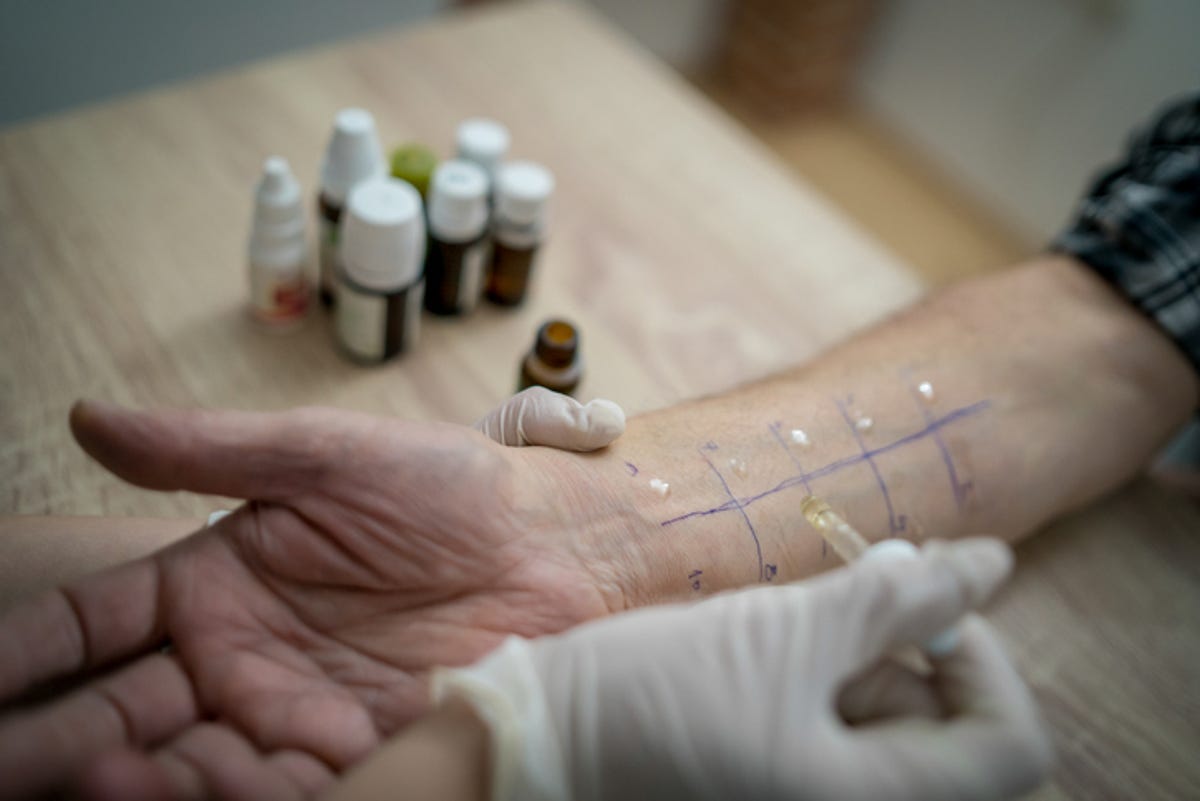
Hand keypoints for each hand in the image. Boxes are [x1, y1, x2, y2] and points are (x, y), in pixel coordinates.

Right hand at [0, 397, 627, 799]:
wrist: (552, 540)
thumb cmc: (445, 485)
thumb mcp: (321, 456)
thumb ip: (207, 451)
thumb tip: (87, 417)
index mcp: (213, 581)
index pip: (92, 624)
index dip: (24, 651)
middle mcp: (238, 656)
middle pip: (122, 713)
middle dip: (55, 745)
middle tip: (9, 765)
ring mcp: (293, 710)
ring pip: (192, 764)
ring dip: (143, 781)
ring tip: (102, 777)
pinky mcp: (358, 750)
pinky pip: (288, 788)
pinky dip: (245, 795)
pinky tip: (212, 785)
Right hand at [435, 538, 1051, 800]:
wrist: (534, 746)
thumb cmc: (650, 701)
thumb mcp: (779, 637)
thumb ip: (894, 600)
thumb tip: (990, 562)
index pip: (1009, 745)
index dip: (982, 660)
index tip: (917, 602)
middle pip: (945, 730)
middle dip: (901, 647)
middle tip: (830, 596)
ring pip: (883, 723)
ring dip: (850, 654)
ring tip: (774, 626)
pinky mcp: (774, 784)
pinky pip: (831, 730)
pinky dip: (816, 677)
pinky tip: (758, 649)